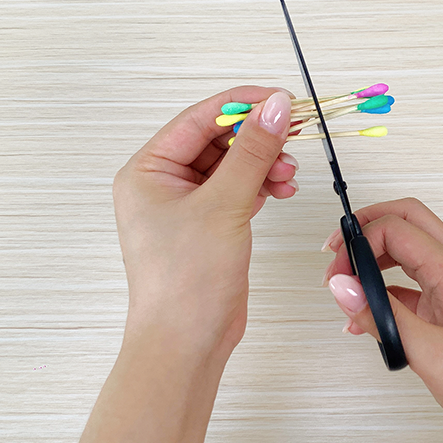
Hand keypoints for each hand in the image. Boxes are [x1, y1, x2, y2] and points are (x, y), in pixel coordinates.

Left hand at [113, 86, 296, 357]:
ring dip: (262, 164)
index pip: (198, 119)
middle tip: (294, 135)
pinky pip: (236, 191)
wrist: (186, 342)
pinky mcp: (208, 227)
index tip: (281, 100)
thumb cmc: (186, 280)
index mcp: (148, 170)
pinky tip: (281, 188)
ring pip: (231, 166)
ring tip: (288, 173)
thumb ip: (252, 152)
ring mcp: (185, 207)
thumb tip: (275, 107)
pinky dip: (260, 186)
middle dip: (256, 139)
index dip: (242, 106)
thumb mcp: (223, 206)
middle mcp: (162, 184)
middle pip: (216, 141)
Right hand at [323, 198, 442, 442]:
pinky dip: (386, 288)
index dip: (360, 244)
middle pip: (407, 220)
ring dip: (376, 258)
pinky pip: (413, 280)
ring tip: (349, 287)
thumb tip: (344, 287)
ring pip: (410, 248)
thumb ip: (380, 314)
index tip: (338, 271)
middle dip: (368, 228)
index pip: (396, 229)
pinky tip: (368, 315)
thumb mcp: (424, 350)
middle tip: (338, 252)